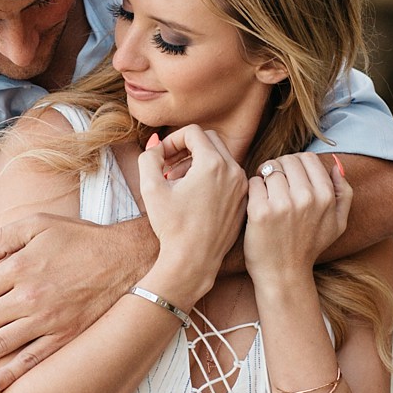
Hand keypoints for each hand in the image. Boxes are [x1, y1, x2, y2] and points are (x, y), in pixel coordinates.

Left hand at [0, 214, 158, 390]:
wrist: (125, 259)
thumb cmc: (81, 237)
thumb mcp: (40, 222)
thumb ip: (4, 238)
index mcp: (19, 266)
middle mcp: (28, 296)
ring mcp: (46, 319)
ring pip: (0, 344)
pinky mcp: (64, 336)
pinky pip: (30, 360)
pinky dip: (8, 375)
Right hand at [137, 126, 246, 304]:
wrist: (193, 261)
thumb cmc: (172, 226)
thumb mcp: (151, 188)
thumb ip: (149, 157)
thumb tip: (156, 145)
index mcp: (213, 163)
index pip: (193, 132)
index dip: (172, 139)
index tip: (161, 157)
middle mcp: (233, 171)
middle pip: (209, 140)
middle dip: (186, 148)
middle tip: (168, 166)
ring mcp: (242, 187)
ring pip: (221, 158)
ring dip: (198, 162)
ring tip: (179, 182)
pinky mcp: (243, 201)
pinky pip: (229, 177)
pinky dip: (212, 178)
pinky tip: (194, 196)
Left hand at [243, 152, 350, 281]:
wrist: (284, 274)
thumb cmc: (310, 247)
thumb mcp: (338, 224)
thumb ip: (344, 193)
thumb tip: (336, 166)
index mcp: (325, 197)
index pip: (308, 158)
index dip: (297, 163)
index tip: (289, 176)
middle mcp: (306, 198)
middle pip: (288, 160)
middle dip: (280, 167)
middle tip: (274, 182)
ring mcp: (282, 204)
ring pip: (270, 169)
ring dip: (265, 176)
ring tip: (266, 192)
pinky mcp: (260, 211)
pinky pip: (254, 182)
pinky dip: (253, 188)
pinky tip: (256, 201)